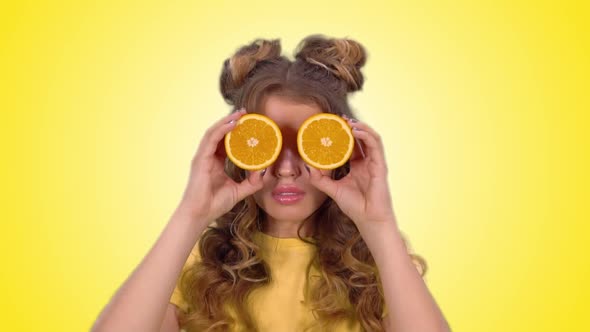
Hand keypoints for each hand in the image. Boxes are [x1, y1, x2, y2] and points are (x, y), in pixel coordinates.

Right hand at [179, 108, 264, 222]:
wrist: (200, 214)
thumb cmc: (215, 204)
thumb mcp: (239, 191)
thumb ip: (251, 182)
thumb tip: (263, 172)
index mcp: (216, 162)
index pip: (226, 142)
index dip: (236, 132)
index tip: (249, 125)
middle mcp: (208, 157)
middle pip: (219, 133)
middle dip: (232, 121)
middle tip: (246, 113)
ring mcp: (203, 157)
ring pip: (214, 132)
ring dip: (227, 121)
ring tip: (240, 114)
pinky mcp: (200, 159)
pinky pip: (211, 139)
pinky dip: (222, 130)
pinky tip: (232, 124)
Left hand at [306, 116, 395, 226]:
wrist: (368, 219)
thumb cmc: (355, 206)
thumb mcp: (332, 190)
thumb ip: (320, 179)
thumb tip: (307, 167)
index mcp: (358, 167)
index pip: (351, 146)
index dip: (343, 135)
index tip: (332, 127)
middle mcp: (367, 163)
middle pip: (361, 139)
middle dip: (351, 127)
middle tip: (339, 119)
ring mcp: (375, 163)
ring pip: (370, 138)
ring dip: (360, 127)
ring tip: (348, 122)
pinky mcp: (380, 166)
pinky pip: (375, 145)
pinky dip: (366, 135)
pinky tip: (356, 130)